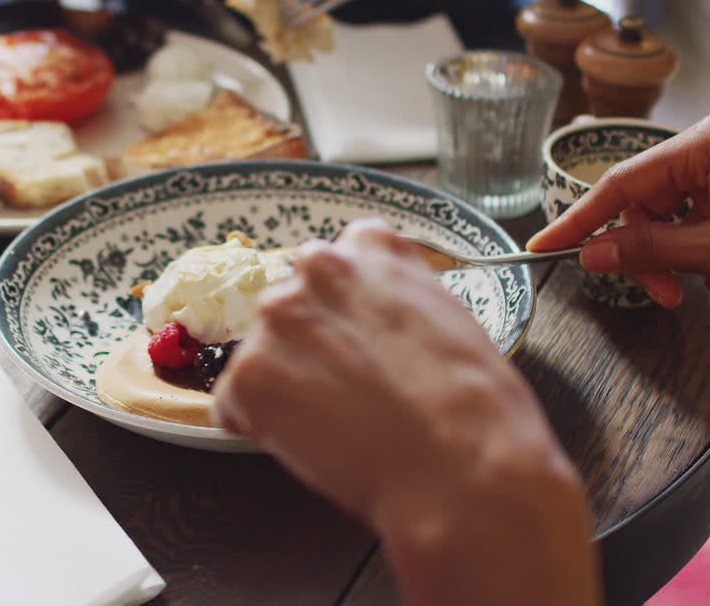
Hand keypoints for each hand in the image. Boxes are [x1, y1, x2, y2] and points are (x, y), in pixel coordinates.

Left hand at [213, 218, 599, 605]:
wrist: (460, 464)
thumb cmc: (473, 402)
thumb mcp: (448, 314)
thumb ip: (397, 297)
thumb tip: (374, 319)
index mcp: (371, 245)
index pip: (337, 264)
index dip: (346, 313)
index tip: (360, 342)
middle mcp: (317, 267)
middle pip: (294, 306)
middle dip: (311, 347)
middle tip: (347, 391)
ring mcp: (276, 320)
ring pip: (263, 354)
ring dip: (286, 386)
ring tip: (336, 423)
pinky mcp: (249, 376)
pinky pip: (236, 404)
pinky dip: (262, 427)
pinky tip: (311, 443)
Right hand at [527, 113, 709, 307]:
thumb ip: (648, 250)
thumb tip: (591, 254)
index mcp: (703, 145)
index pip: (620, 183)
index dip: (580, 220)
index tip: (543, 245)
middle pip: (643, 202)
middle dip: (646, 250)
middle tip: (662, 293)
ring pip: (668, 215)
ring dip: (675, 256)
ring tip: (706, 284)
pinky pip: (694, 217)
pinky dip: (699, 249)